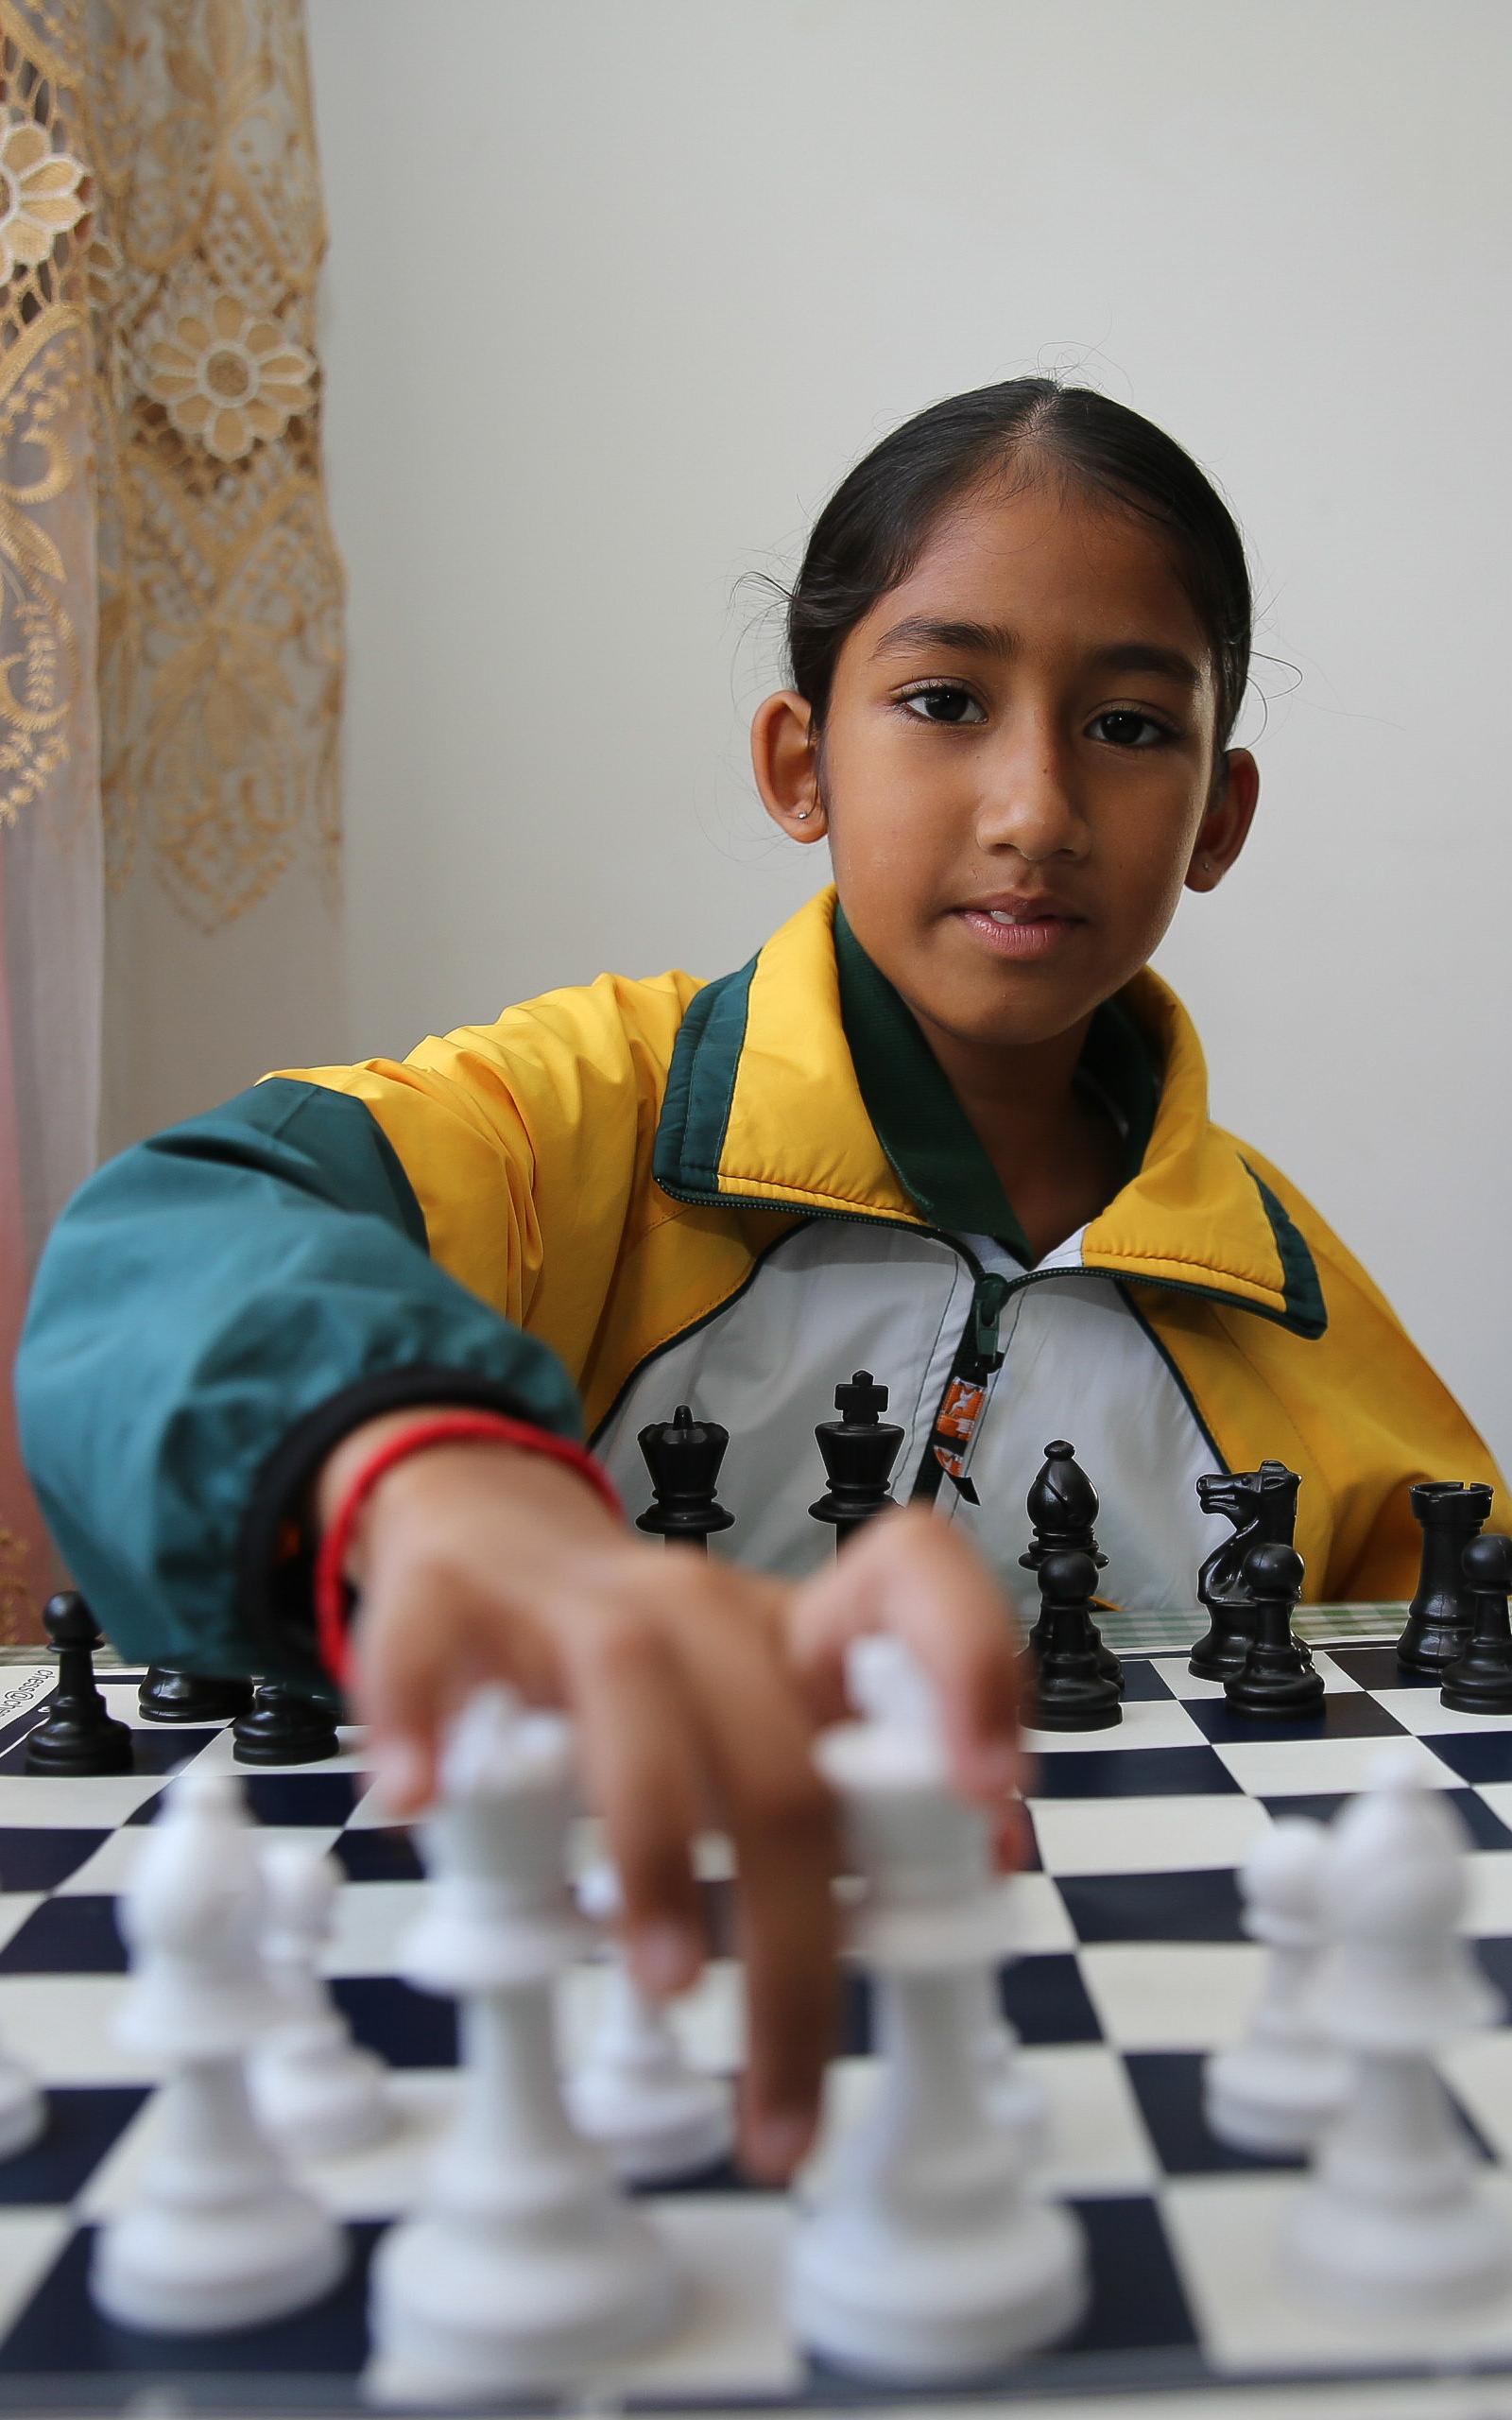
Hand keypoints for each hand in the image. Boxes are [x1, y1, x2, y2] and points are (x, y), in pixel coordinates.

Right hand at [317, 1413, 1025, 2178]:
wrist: (486, 1533)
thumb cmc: (647, 1663)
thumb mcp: (762, 1707)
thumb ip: (860, 1782)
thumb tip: (993, 1859)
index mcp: (784, 1635)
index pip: (908, 1584)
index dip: (967, 1666)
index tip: (987, 1792)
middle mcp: (692, 1609)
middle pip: (777, 1756)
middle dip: (796, 1946)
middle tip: (784, 2110)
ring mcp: (567, 1600)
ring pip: (635, 1702)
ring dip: (658, 1852)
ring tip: (666, 1985)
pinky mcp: (448, 1598)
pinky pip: (432, 1651)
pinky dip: (426, 1724)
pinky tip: (424, 1807)